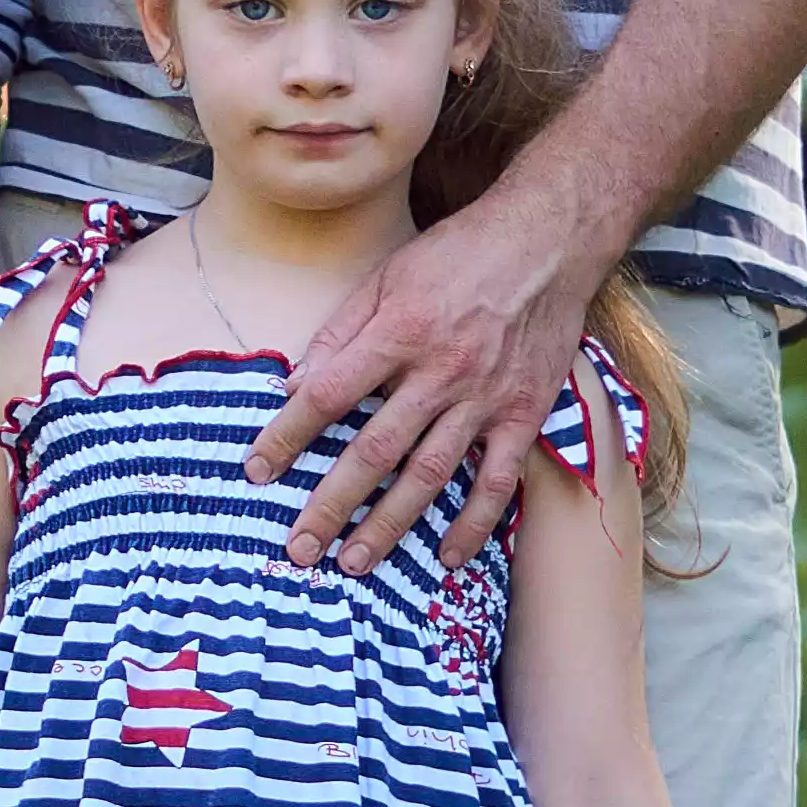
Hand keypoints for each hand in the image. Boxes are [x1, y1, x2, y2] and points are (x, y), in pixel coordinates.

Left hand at [252, 157, 607, 574]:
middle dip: (330, 504)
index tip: (256, 470)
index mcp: (399, 333)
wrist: (550, 241)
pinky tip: (446, 557)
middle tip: (298, 547)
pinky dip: (473, 524)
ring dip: (388, 525)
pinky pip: (496, 481)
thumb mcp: (388, 275)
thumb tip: (297, 383)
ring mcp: (485, 399)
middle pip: (374, 451)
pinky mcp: (524, 414)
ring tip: (353, 564)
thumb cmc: (461, 254)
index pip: (329, 395)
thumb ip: (341, 332)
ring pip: (429, 476)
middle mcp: (440, 372)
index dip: (288, 434)